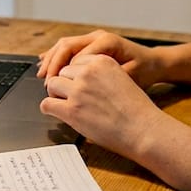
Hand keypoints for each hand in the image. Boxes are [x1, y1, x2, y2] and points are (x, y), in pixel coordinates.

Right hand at [37, 29, 161, 89]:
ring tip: (41, 75)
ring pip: (65, 45)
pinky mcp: (92, 44)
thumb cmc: (144, 71)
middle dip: (53, 63)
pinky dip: (57, 56)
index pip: (76, 54)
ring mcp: (94, 38)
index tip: (54, 85)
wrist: (153, 64)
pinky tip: (45, 64)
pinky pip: (70, 48)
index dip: (62, 69)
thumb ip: (109, 78)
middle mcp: (98, 36)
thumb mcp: (130, 77)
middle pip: (67, 45)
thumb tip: (86, 84)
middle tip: (44, 81)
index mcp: (107, 42)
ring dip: (52, 59)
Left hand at [40, 52, 171, 158]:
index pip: (75, 61)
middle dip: (65, 85)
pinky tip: (56, 112)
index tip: (77, 84)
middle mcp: (88, 72)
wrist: (143, 129)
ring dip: (56, 95)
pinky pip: (47, 104)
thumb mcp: (121, 79)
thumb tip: (82, 81)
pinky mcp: (71, 110)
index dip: (75, 75)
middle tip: (72, 97)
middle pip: (62, 72)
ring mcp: (78, 90)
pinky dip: (49, 108)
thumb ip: (101, 76)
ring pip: (52, 85)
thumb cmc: (136, 109)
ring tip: (66, 105)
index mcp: (101, 61)